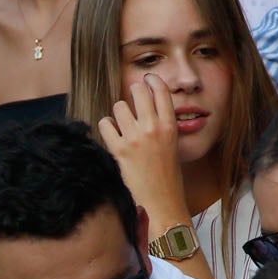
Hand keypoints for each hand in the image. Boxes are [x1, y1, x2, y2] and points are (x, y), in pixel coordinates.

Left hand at [97, 75, 187, 235]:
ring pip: (119, 106)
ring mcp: (136, 138)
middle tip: (131, 96)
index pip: (160, 91)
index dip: (151, 80)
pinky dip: (106, 126)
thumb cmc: (167, 175)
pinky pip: (105, 124)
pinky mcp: (120, 150)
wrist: (162, 200)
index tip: (146, 79)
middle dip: (133, 91)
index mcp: (170, 125)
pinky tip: (111, 132)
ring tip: (121, 123)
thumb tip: (147, 109)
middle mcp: (153, 128)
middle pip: (139, 91)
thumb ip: (162, 125)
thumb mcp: (172, 144)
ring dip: (118, 113)